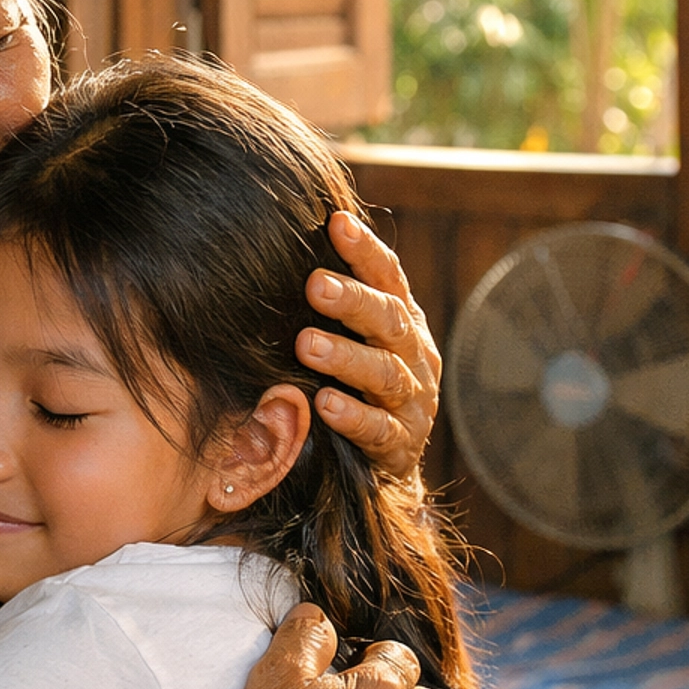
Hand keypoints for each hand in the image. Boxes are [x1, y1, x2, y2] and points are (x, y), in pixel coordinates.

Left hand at [297, 210, 440, 481]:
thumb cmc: (355, 388)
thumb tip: (274, 249)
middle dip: (353, 300)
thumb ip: (328, 306)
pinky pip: (379, 428)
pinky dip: (352, 416)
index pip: (388, 278)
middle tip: (314, 283)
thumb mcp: (350, 341)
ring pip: (385, 373)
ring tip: (306, 344)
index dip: (365, 250)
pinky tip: (324, 403)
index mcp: (401, 323)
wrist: (386, 466)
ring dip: (346, 356)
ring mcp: (413, 401)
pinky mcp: (401, 445)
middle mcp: (414, 355)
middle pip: (388, 319)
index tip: (337, 222)